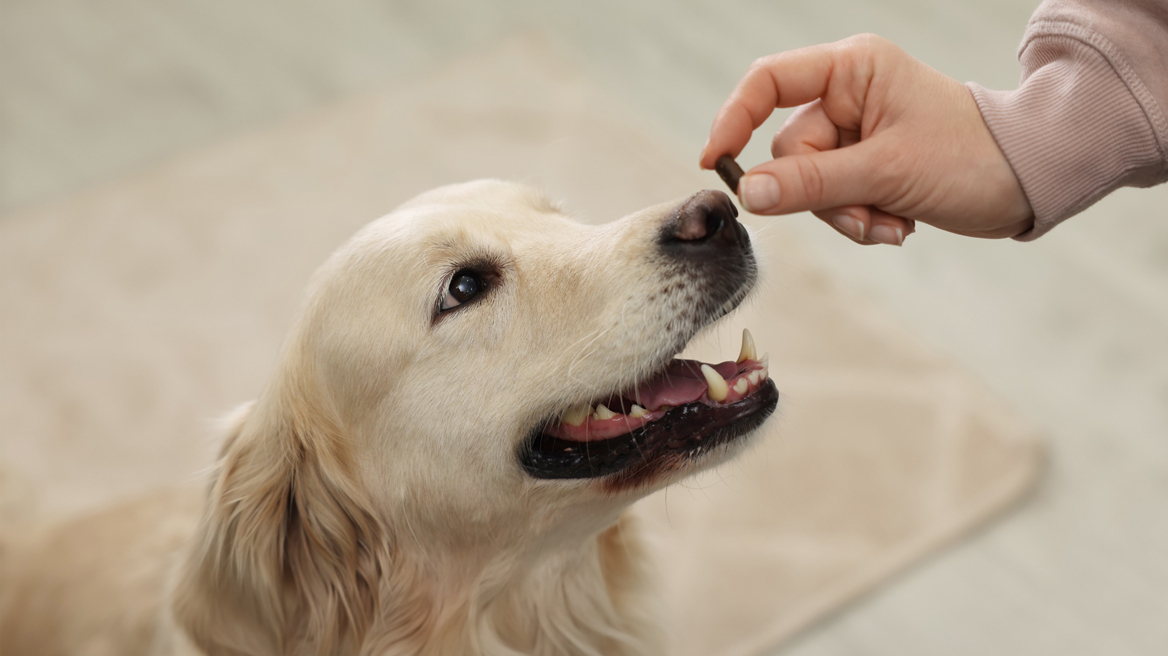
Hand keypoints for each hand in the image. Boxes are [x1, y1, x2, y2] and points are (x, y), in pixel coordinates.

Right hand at [700, 34, 1032, 244]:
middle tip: (865, 214)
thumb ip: (812, 182)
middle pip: (788, 150)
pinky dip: (859, 219)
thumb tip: (749, 194)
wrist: (1027, 182)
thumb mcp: (885, 171)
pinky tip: (897, 222)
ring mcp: (855, 132)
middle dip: (823, 195)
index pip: (768, 82)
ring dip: (846, 214)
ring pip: (808, 184)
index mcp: (852, 70)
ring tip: (891, 220)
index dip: (734, 119)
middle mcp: (848, 94)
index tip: (717, 163)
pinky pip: (832, 199)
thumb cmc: (971, 156)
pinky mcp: (864, 165)